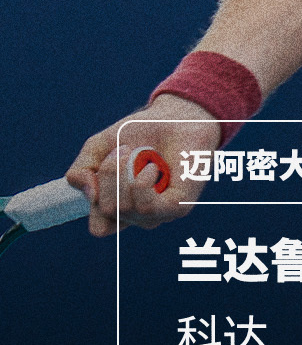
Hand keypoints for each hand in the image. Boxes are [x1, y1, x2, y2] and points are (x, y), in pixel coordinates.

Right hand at [66, 94, 220, 235]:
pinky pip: (146, 208)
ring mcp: (159, 213)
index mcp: (120, 208)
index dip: (92, 199)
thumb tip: (89, 194)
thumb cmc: (140, 133)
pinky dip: (142, 183)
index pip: (99, 227)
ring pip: (123, 209)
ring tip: (138, 154)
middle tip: (123, 150)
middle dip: (107, 175)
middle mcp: (139, 216)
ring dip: (123, 174)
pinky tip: (152, 167)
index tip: (99, 168)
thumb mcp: (98, 148)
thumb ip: (80, 171)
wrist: (177, 117)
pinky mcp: (178, 207)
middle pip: (106, 213)